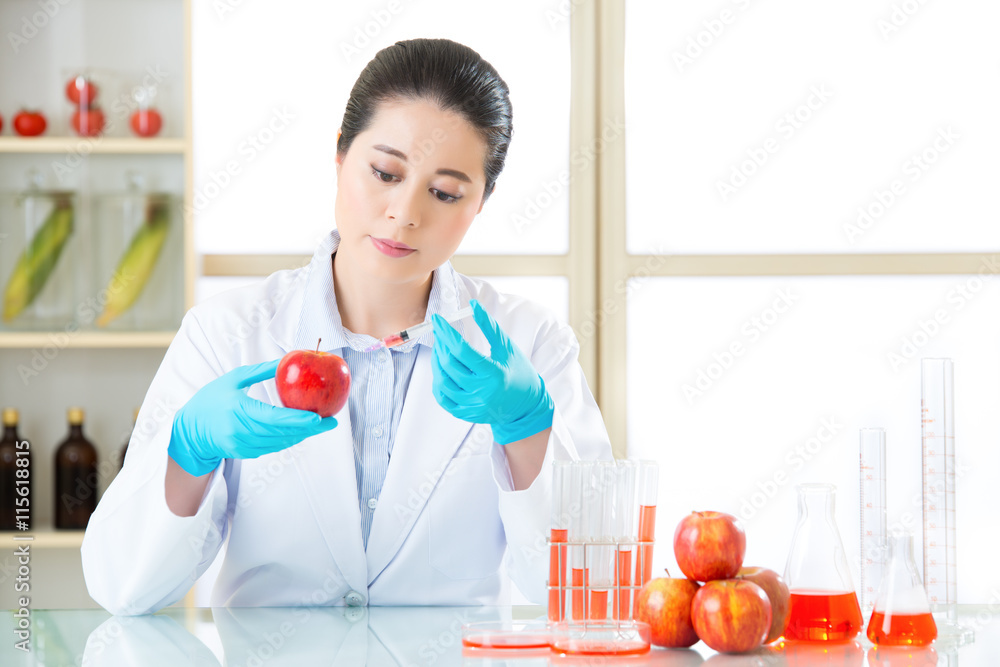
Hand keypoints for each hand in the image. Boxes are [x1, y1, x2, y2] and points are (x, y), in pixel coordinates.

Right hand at [168, 359, 337, 475]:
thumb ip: (261, 372)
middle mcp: (241, 432)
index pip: (274, 419)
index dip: (298, 420)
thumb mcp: (233, 380)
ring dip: (302, 434)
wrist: (189, 431)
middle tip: (331, 421)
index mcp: (238, 411)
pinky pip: (273, 446)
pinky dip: (288, 438)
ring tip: (321, 424)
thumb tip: (286, 360)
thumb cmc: (211, 400)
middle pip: (283, 433)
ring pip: (281, 442)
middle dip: (309, 429)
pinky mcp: (245, 453)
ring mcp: (243, 446)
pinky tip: (301, 430)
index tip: (318, 417)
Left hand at [431, 299, 553, 444]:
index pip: (462, 351)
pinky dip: (438, 382)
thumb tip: (473, 305)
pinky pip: (443, 399)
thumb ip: (489, 327)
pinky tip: (441, 370)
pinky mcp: (467, 414)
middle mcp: (482, 392)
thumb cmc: (519, 372)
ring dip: (436, 362)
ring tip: (440, 349)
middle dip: (441, 344)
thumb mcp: (507, 348)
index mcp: (494, 373)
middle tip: (440, 332)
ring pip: (442, 382)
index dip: (447, 333)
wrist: (526, 405)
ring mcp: (473, 405)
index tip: (438, 320)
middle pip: (450, 365)